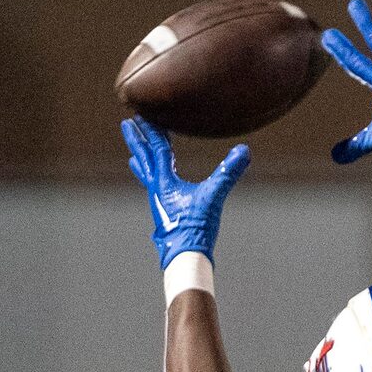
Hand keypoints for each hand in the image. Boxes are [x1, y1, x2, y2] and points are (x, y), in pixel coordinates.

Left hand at [121, 118, 250, 266]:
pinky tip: (158, 185)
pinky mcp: (165, 212)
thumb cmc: (196, 227)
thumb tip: (244, 151)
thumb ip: (228, 173)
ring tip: (135, 155)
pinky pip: (155, 188)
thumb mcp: (214, 196)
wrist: (186, 256)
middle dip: (136, 140)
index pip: (157, 149)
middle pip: (144, 158)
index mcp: (164, 182)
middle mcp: (157, 189)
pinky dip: (152, 178)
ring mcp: (159, 201)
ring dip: (142, 159)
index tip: (143, 114)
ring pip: (147, 174)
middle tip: (127, 124)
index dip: (152, 131)